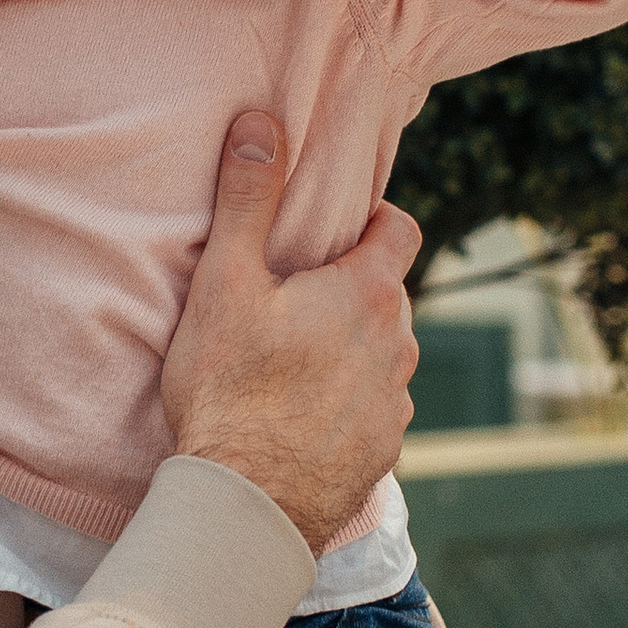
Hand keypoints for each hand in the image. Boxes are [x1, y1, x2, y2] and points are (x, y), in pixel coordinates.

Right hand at [161, 114, 419, 548]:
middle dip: (351, 290)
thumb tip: (261, 123)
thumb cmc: (230, 390)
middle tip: (294, 300)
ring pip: (383, 356)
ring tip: (291, 366)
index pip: (401, 230)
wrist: (245, 504)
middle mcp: (399, 346)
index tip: (339, 227)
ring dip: (351, 351)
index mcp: (369, 294)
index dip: (375, 220)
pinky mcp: (382, 454)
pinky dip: (345, 406)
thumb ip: (247, 199)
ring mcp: (395, 405)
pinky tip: (298, 419)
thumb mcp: (225, 283)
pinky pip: (372, 412)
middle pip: (388, 296)